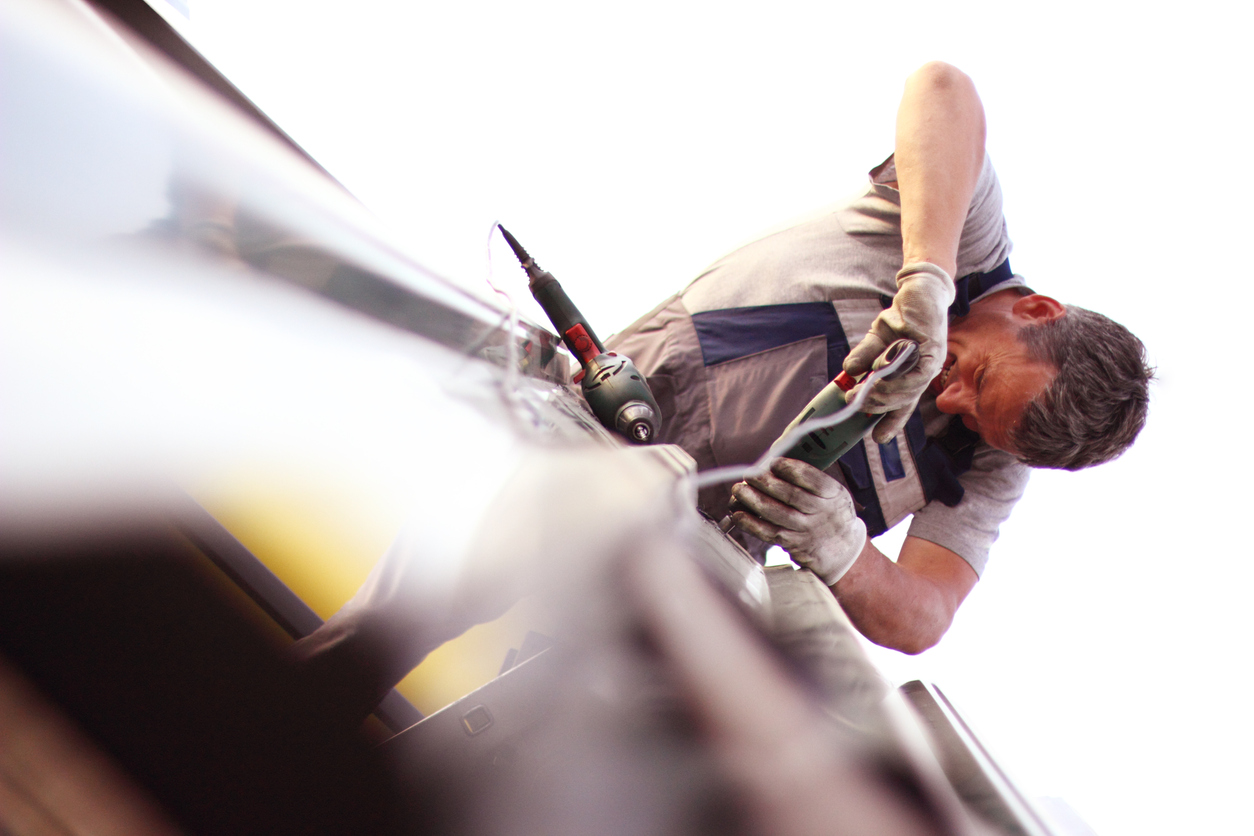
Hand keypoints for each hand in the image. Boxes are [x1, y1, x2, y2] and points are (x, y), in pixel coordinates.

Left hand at [729, 458, 866, 585]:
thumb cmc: (830, 512)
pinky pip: (768, 532)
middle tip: (749, 474)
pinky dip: (750, 524)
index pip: (811, 479)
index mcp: (832, 493)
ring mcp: (805, 530)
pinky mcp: (792, 544)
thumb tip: (772, 464)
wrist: (843, 550)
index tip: (773, 463)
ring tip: (739, 490)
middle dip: (765, 482)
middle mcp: (820, 512)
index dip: (789, 469)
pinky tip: (738, 514)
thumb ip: (809, 479)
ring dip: (753, 500)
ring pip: (776, 513)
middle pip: (789, 495)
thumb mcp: (833, 493)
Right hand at [843, 262, 953, 442]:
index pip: (902, 404)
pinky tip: (879, 375)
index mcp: (911, 375)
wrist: (918, 290)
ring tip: (861, 393)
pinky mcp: (933, 349)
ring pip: (910, 390)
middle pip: (904, 400)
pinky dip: (897, 377)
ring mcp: (931, 363)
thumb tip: (849, 371)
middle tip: (854, 404)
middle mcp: (923, 374)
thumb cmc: (901, 317)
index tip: (878, 437)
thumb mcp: (875, 339)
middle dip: (879, 407)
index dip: (891, 421)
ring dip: (884, 394)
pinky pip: (917, 373)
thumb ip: (864, 356)